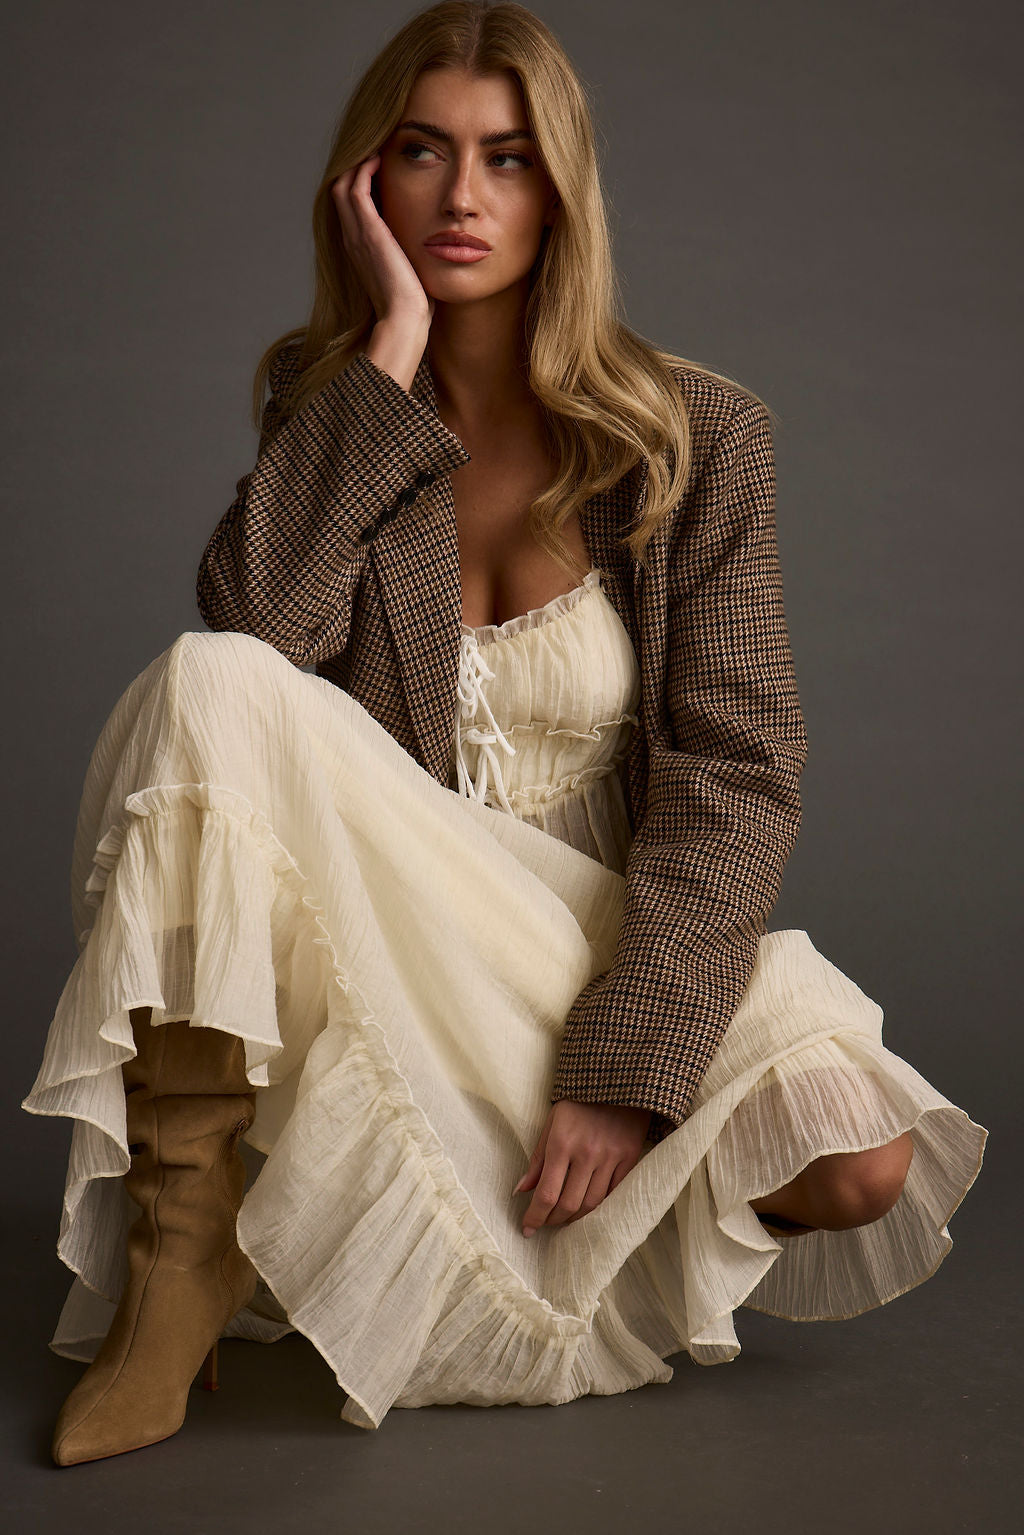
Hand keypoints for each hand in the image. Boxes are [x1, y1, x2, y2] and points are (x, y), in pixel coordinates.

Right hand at [331, 155, 433, 325]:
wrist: (405, 318)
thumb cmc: (412, 303)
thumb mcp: (407, 270)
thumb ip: (406, 252)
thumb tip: (424, 244)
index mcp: (359, 248)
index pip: (349, 206)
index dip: (359, 183)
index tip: (378, 168)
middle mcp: (352, 239)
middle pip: (339, 191)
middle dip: (354, 168)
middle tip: (375, 152)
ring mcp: (357, 235)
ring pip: (342, 185)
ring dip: (357, 164)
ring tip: (376, 151)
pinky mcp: (368, 232)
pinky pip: (355, 190)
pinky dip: (363, 170)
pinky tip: (379, 160)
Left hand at [512, 1100, 651, 1237]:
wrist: (619, 1082)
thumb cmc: (579, 1102)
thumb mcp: (552, 1122)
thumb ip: (538, 1159)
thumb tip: (521, 1190)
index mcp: (562, 1143)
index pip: (546, 1193)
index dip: (535, 1217)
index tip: (527, 1229)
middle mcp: (587, 1153)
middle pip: (568, 1205)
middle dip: (553, 1220)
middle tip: (545, 1224)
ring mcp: (610, 1157)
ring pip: (592, 1204)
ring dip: (574, 1219)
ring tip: (563, 1219)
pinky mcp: (630, 1158)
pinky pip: (613, 1194)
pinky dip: (599, 1207)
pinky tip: (587, 1208)